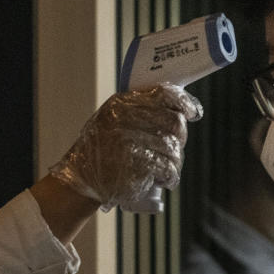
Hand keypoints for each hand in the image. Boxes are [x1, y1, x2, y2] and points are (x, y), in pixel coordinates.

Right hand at [48, 83, 201, 210]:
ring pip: (174, 149)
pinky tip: (165, 180)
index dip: (183, 102)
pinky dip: (170, 176)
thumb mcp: (111, 121)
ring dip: (174, 162)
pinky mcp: (137, 166)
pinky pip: (168, 168)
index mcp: (122, 104)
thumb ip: (137, 111)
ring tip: (165, 170)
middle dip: (180, 138)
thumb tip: (179, 110)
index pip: (163, 93)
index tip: (193, 113)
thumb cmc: (100, 151)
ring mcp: (131, 142)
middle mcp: (127, 119)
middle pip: (174, 123)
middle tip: (173, 149)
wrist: (80, 180)